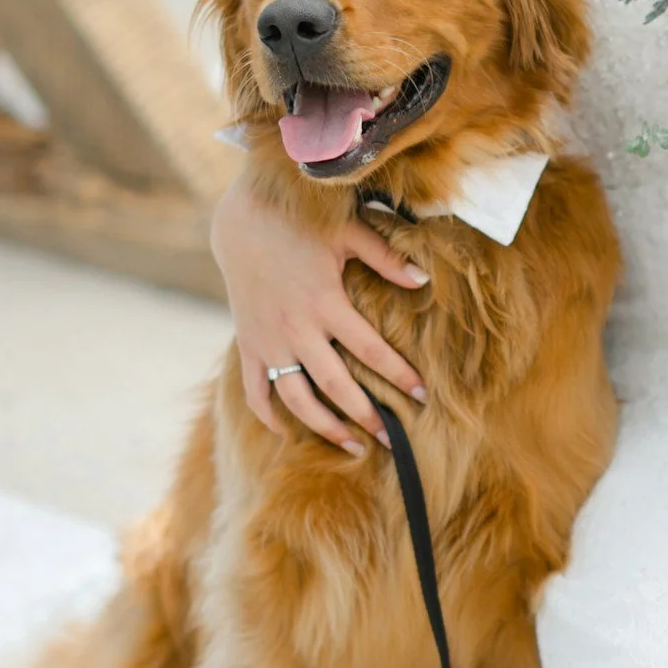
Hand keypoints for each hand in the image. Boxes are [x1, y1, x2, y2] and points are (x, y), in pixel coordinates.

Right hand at [211, 177, 428, 453]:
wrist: (242, 220)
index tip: (423, 395)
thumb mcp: (348, 233)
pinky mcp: (249, 345)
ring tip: (353, 447)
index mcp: (325, 302)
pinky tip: (288, 432)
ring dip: (325, 427)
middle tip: (394, 440)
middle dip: (367, 415)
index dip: (399, 374)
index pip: (370, 349)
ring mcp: (270, 341)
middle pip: (336, 385)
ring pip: (296, 398)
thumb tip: (424, 279)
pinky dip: (269, 415)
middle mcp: (297, 329)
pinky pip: (256, 391)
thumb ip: (386, 258)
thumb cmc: (302, 224)